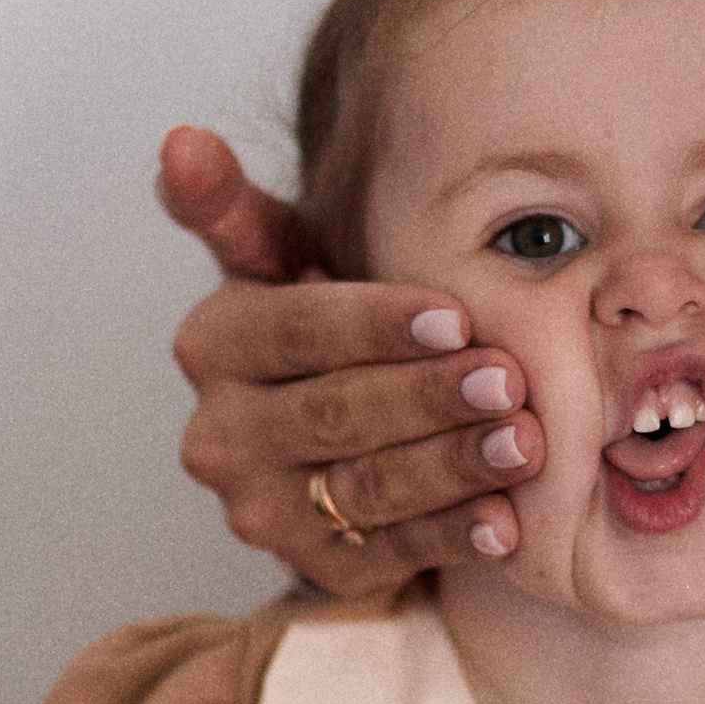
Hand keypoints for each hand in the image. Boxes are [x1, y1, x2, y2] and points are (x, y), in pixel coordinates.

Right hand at [158, 126, 545, 591]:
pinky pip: (392, 553)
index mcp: (212, 345)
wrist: (329, 433)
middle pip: (334, 414)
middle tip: (510, 381)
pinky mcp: (314, 564)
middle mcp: (220, 435)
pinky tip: (508, 521)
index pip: (295, 330)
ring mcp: (262, 509)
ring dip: (452, 468)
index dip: (375, 324)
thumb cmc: (321, 324)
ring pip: (368, 488)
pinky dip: (454, 537)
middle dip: (428, 398)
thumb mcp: (279, 256)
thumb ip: (235, 204)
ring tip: (524, 443)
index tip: (454, 315)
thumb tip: (180, 139)